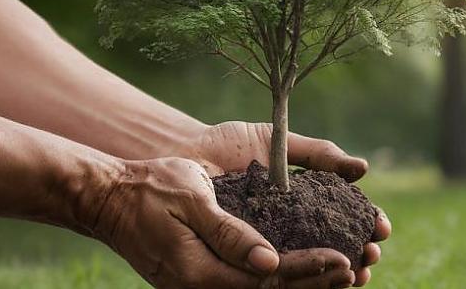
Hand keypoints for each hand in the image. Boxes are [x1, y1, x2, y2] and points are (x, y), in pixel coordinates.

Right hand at [88, 157, 357, 288]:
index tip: (344, 260)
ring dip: (302, 287)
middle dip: (315, 285)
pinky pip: (245, 286)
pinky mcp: (198, 280)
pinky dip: (277, 281)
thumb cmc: (150, 188)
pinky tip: (301, 273)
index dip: (309, 271)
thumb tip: (270, 261)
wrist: (109, 199)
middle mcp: (201, 288)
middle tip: (355, 271)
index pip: (268, 279)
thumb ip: (229, 233)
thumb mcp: (191, 199)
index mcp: (200, 271)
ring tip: (341, 277)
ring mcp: (198, 288)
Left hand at [170, 121, 391, 286]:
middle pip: (338, 246)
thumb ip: (318, 154)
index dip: (367, 223)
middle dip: (360, 255)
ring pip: (312, 266)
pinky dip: (302, 282)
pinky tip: (322, 284)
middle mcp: (294, 224)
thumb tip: (363, 169)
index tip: (381, 227)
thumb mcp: (278, 143)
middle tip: (371, 256)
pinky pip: (278, 274)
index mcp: (305, 197)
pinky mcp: (248, 257)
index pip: (347, 215)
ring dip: (338, 275)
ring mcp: (273, 242)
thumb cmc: (228, 145)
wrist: (186, 155)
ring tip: (356, 275)